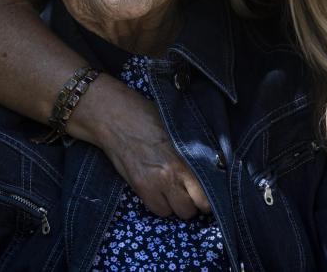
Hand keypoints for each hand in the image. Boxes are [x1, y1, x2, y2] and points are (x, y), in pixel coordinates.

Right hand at [76, 79, 211, 219]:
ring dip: (179, 204)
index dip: (210, 196)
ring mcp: (154, 183)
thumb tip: (213, 160)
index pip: (207, 193)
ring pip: (178, 213)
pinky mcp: (139, 187)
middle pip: (194, 207)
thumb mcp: (177, 126)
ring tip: (176, 190)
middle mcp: (171, 175)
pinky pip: (158, 210)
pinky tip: (161, 192)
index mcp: (185, 157)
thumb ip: (194, 147)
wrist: (113, 116)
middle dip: (196, 202)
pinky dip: (162, 205)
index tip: (209, 190)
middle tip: (193, 190)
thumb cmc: (146, 114)